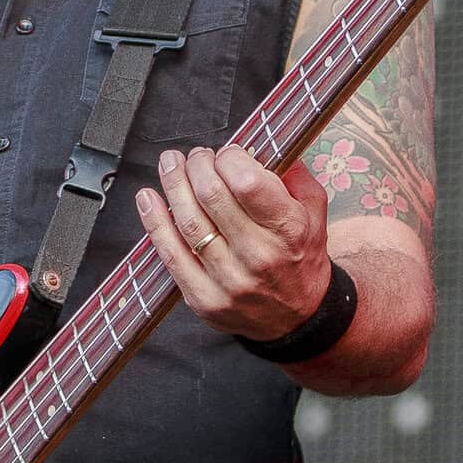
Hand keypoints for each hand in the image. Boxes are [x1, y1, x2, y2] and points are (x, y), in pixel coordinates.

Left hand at [136, 144, 332, 341]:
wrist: (298, 318)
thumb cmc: (301, 259)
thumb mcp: (315, 215)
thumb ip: (295, 178)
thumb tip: (267, 144)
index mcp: (288, 231)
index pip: (248, 183)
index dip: (230, 159)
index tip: (227, 154)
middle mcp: (259, 256)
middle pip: (212, 196)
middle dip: (198, 166)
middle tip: (196, 156)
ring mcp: (228, 280)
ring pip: (188, 221)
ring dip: (173, 185)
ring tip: (170, 165)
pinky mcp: (203, 298)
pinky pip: (170, 254)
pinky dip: (154, 222)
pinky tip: (148, 199)